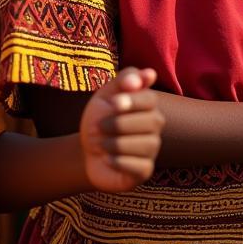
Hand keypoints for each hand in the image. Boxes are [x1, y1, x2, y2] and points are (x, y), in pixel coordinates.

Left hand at [80, 67, 163, 192]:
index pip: (150, 99)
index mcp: (147, 104)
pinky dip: (118, 162)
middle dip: (119, 124)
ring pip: (144, 145)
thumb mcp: (105, 95)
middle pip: (149, 122)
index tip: (112, 103)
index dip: (132, 101)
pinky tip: (106, 158)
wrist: (87, 150)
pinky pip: (138, 166)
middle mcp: (155, 125)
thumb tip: (150, 73)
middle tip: (99, 126)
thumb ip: (124, 80)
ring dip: (115, 144)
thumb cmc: (100, 118)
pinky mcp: (145, 170)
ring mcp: (152, 148)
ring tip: (101, 144)